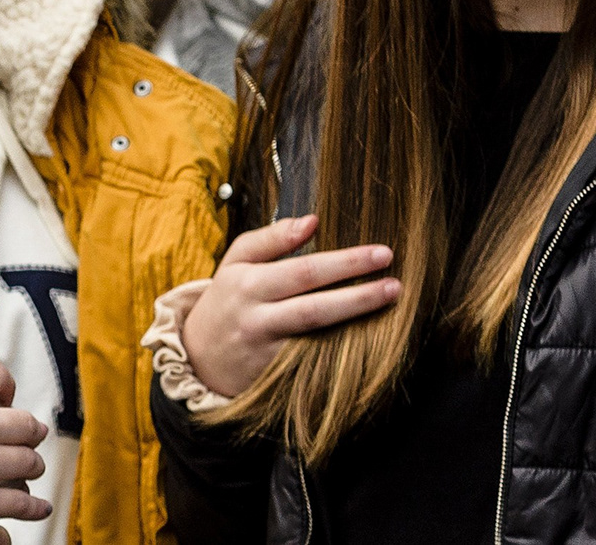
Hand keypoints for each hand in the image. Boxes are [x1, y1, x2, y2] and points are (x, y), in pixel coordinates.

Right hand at [0, 359, 50, 533]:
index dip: (4, 384)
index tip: (4, 394)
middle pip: (24, 421)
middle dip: (30, 429)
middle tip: (30, 433)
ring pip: (29, 460)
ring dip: (33, 465)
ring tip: (32, 468)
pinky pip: (22, 502)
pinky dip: (33, 506)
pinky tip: (38, 507)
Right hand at [179, 214, 399, 397]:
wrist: (199, 357)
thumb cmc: (227, 300)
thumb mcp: (236, 261)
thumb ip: (272, 238)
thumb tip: (312, 221)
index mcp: (248, 281)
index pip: (303, 269)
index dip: (344, 262)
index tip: (381, 252)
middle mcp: (257, 315)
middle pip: (313, 303)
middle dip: (358, 292)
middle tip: (396, 282)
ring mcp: (266, 348)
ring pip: (314, 334)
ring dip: (355, 317)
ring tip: (389, 301)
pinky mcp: (274, 374)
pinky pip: (311, 359)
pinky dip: (341, 348)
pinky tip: (371, 339)